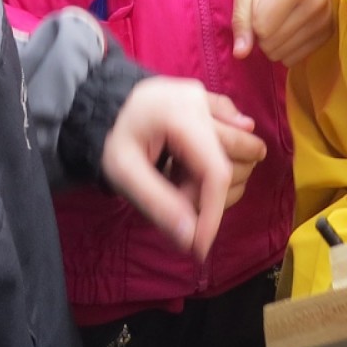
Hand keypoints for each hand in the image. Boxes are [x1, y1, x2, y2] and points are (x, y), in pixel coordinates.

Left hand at [100, 78, 265, 260]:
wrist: (103, 103)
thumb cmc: (109, 138)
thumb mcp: (122, 172)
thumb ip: (158, 204)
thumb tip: (192, 239)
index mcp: (181, 116)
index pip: (216, 171)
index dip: (214, 213)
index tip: (201, 247)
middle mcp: (203, 103)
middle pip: (239, 158)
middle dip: (215, 192)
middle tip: (180, 196)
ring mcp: (209, 99)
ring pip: (244, 145)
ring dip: (223, 175)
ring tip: (183, 177)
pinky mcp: (211, 101)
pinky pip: (239, 127)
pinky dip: (230, 151)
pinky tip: (202, 159)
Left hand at [232, 0, 332, 67]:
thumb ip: (240, 14)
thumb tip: (241, 54)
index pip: (261, 27)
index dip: (250, 14)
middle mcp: (318, 1)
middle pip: (272, 43)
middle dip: (260, 26)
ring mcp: (327, 17)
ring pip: (283, 53)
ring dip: (272, 35)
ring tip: (280, 6)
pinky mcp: (329, 29)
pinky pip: (296, 56)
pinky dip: (284, 44)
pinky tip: (288, 20)